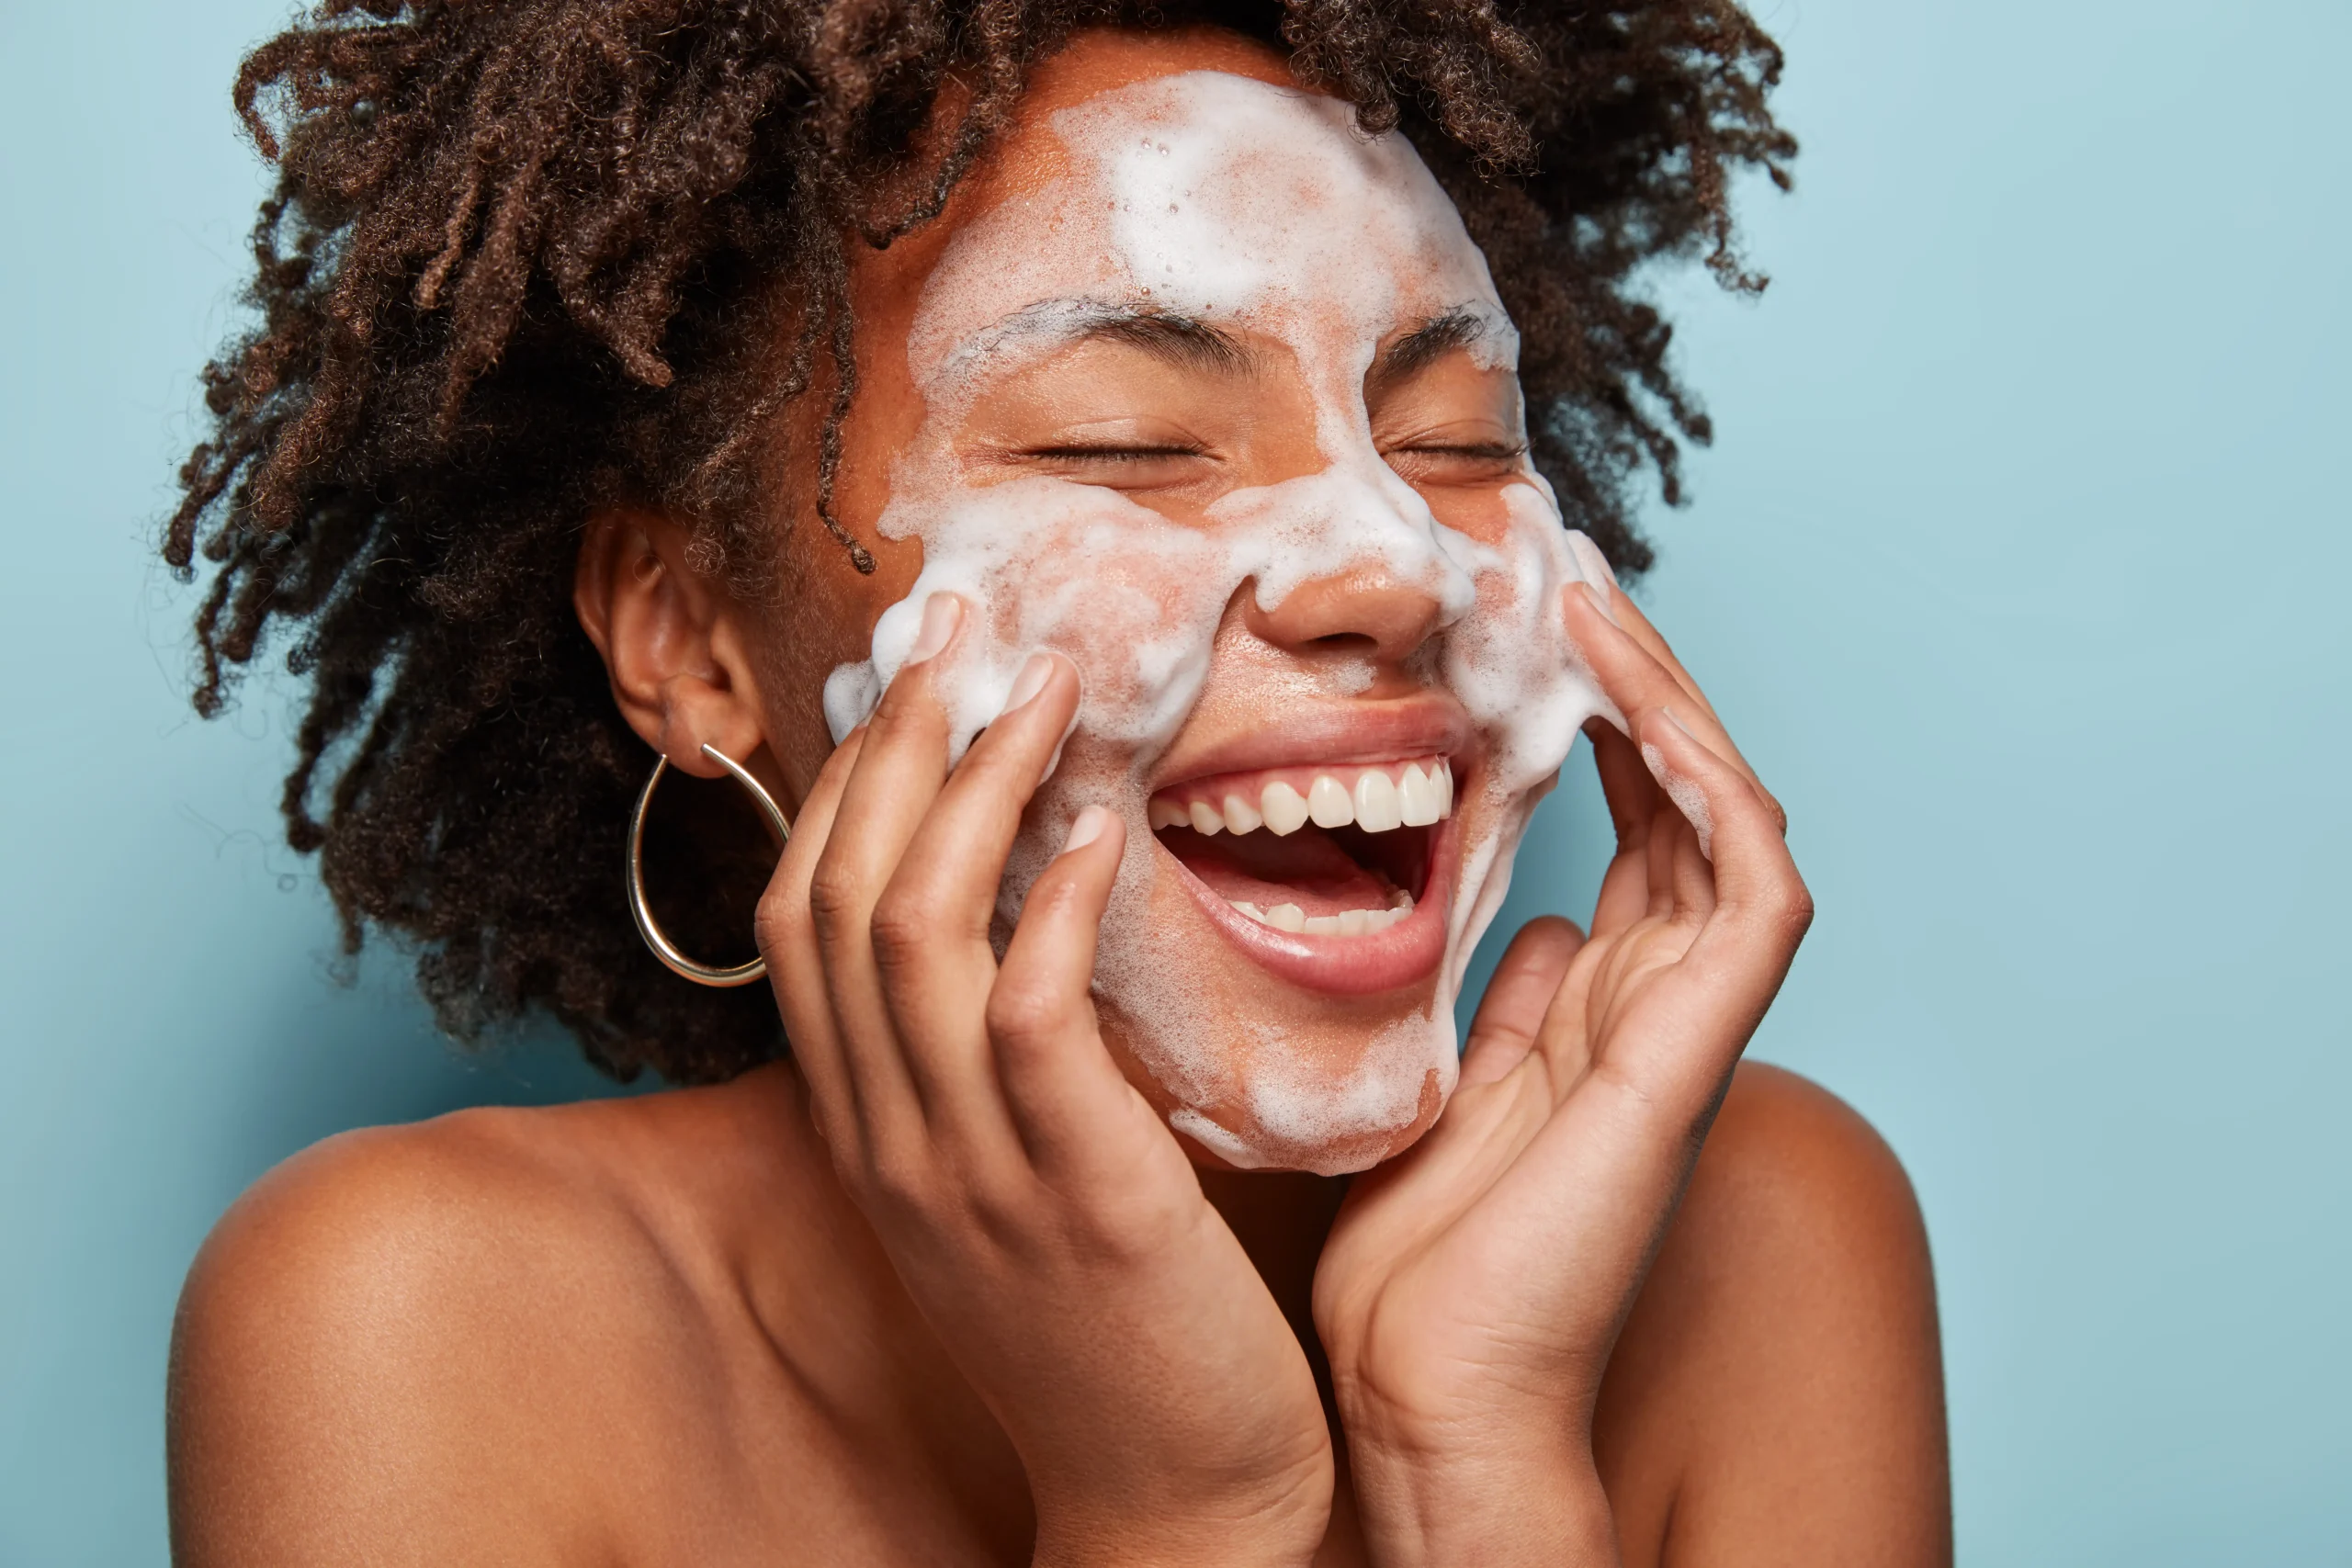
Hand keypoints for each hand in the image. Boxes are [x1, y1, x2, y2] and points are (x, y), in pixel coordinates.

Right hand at [756, 598, 1332, 1567]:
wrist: (1174, 1495)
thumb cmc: (1108, 1326)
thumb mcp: (1009, 1183)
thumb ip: (987, 1063)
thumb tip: (1020, 916)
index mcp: (870, 1132)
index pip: (800, 926)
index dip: (843, 788)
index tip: (908, 682)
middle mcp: (892, 1142)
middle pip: (836, 903)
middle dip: (891, 751)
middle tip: (964, 633)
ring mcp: (971, 1172)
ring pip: (913, 938)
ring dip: (971, 795)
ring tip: (1042, 694)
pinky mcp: (1077, 1198)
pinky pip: (1027, 1025)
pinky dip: (1048, 914)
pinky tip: (1095, 836)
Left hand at [1312, 581, 1812, 1566]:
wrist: (1425, 1393)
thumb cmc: (1423, 1268)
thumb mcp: (1449, 1089)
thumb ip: (1505, 1004)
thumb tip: (1532, 919)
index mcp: (1596, 1009)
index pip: (1628, 831)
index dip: (1598, 725)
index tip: (1530, 634)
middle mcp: (1653, 1002)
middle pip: (1683, 802)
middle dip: (1640, 684)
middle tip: (1574, 577)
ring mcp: (1683, 1025)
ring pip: (1729, 818)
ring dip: (1674, 703)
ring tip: (1597, 602)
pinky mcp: (1693, 1052)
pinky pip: (1754, 889)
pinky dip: (1712, 787)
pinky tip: (1643, 709)